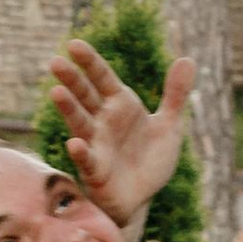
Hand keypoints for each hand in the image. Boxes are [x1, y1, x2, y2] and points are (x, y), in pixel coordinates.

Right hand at [51, 37, 199, 232]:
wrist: (142, 197)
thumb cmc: (149, 159)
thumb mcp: (169, 125)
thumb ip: (175, 94)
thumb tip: (188, 59)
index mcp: (120, 104)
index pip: (102, 77)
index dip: (89, 61)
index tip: (74, 44)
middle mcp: (103, 120)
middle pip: (84, 95)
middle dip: (71, 79)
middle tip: (55, 62)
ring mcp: (96, 144)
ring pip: (80, 122)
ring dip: (68, 109)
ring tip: (56, 92)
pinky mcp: (96, 169)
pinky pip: (87, 159)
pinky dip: (81, 152)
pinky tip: (75, 143)